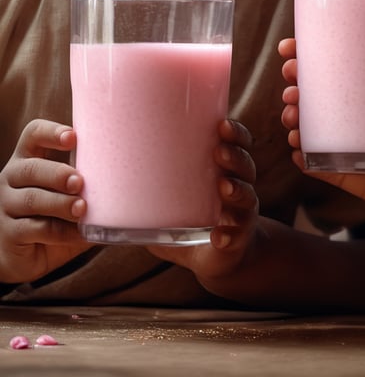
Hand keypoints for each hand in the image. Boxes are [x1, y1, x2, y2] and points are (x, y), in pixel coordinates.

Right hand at [0, 119, 89, 283]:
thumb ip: (88, 176)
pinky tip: (80, 233)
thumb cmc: (55, 213)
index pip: (33, 134)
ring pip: (32, 199)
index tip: (73, 137)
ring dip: (60, 203)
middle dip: (57, 173)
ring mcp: (6, 206)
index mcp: (29, 158)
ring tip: (82, 208)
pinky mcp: (9, 233)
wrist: (29, 254)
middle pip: (30, 168)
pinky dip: (61, 232)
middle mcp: (13, 178)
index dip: (51, 132)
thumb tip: (136, 168)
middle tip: (80, 182)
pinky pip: (35, 229)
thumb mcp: (68, 190)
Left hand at [147, 118, 259, 287]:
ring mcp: (242, 215)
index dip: (235, 133)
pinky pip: (236, 235)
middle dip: (234, 156)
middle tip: (218, 151)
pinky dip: (228, 234)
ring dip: (236, 190)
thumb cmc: (192, 220)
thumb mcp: (172, 199)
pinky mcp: (236, 241)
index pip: (239, 144)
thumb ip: (146, 188)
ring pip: (247, 197)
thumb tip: (100, 174)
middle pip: (246, 166)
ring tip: (223, 187)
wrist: (219, 258)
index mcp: (226, 170)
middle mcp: (240, 188)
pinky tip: (219, 235)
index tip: (222, 124)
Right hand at [279, 41, 364, 226]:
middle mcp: (348, 112)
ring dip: (292, 116)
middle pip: (310, 90)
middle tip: (292, 75)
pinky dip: (303, 157)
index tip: (291, 46)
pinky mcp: (343, 172)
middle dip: (293, 80)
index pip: (330, 63)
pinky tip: (299, 150)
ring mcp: (342, 142)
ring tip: (293, 112)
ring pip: (306, 124)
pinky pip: (314, 164)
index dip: (304, 52)